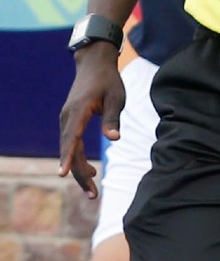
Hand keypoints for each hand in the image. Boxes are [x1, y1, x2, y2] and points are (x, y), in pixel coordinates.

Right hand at [57, 42, 124, 197]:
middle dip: (79, 174)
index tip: (63, 173)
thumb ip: (113, 119)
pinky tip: (91, 172)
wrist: (94, 65)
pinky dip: (79, 159)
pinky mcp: (70, 122)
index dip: (68, 156)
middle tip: (93, 195)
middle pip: (70, 150)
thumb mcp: (116, 98)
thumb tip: (114, 140)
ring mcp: (66, 120)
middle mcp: (67, 118)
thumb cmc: (108, 81)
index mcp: (78, 111)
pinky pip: (72, 144)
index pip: (71, 137)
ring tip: (93, 190)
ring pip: (70, 150)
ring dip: (80, 170)